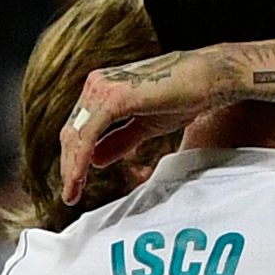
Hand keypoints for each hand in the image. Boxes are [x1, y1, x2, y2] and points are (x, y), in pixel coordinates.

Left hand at [60, 48, 230, 199]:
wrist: (206, 79)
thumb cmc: (182, 97)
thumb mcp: (145, 127)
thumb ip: (119, 141)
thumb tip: (95, 160)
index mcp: (102, 90)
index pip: (79, 129)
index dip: (75, 158)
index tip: (75, 185)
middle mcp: (96, 86)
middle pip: (72, 132)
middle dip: (69, 166)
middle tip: (70, 196)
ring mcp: (102, 89)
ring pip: (76, 134)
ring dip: (72, 167)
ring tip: (73, 192)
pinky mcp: (113, 97)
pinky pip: (89, 133)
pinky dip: (82, 158)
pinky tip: (81, 177)